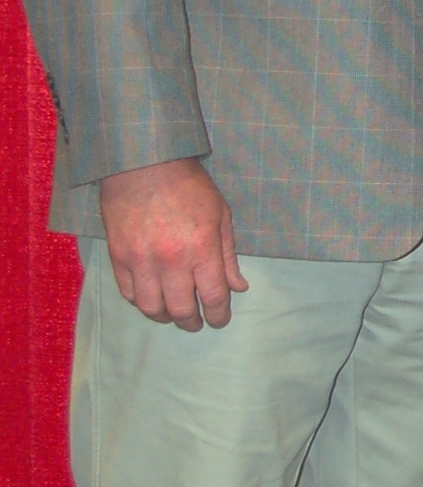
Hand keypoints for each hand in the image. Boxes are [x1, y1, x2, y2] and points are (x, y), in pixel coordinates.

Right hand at [99, 158, 247, 330]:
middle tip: (197, 322)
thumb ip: (228, 256)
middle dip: (193, 322)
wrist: (143, 164)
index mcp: (201, 249)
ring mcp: (141, 261)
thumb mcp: (220, 216)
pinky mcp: (118, 257)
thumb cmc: (189, 187)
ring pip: (152, 308)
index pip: (213, 298)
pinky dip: (142, 301)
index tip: (220, 320)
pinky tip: (152, 297)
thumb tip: (239, 287)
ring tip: (173, 313)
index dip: (219, 315)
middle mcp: (171, 261)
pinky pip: (129, 293)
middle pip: (182, 310)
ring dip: (165, 317)